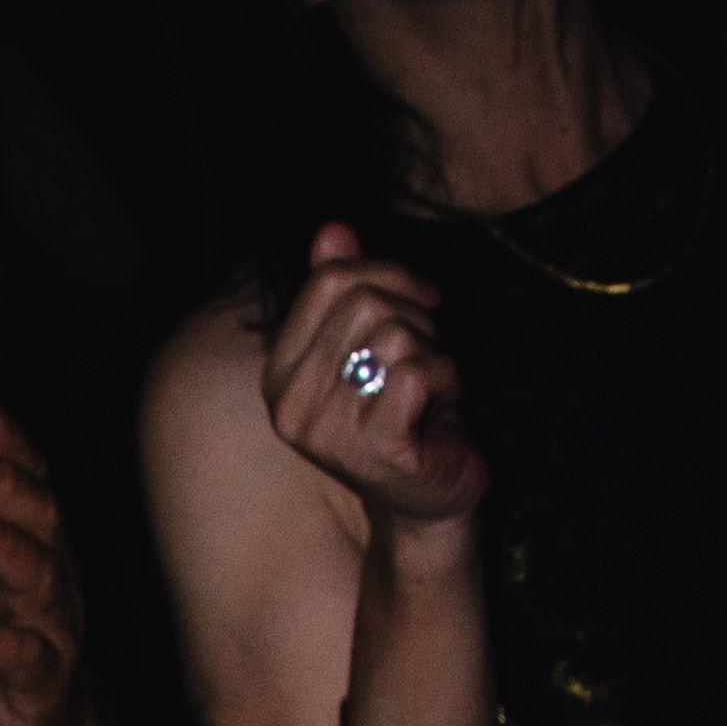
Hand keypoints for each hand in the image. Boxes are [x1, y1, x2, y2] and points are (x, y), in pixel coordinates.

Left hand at [0, 401, 102, 725]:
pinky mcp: (41, 681)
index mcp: (35, 543)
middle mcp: (53, 577)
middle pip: (42, 522)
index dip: (12, 449)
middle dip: (7, 488)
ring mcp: (53, 628)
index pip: (32, 484)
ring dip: (4, 550)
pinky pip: (22, 657)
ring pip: (39, 580)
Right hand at [264, 219, 483, 532]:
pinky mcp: (374, 450)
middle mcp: (290, 407)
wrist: (427, 497)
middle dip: (414, 316)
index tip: (418, 300)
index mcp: (279, 375)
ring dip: (433, 351)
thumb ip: (342, 288)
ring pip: (395, 334)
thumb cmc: (401, 413)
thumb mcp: (369, 341)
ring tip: (430, 388)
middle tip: (424, 353)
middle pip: (365, 302)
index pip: (328, 279)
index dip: (386, 273)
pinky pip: (418, 372)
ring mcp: (328, 434)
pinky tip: (441, 407)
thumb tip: (332, 228)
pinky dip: (447, 378)